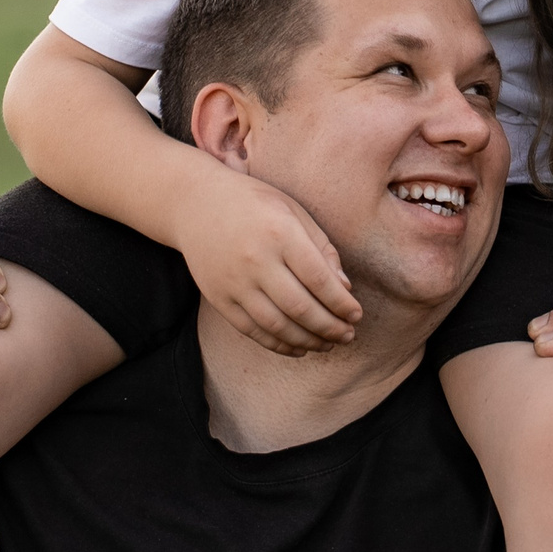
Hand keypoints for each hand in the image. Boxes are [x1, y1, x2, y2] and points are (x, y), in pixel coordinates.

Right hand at [172, 163, 360, 356]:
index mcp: (280, 233)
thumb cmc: (255, 204)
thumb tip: (344, 289)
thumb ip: (322, 248)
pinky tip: (299, 347)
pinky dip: (278, 344)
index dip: (341, 304)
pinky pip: (252, 330)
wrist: (196, 204)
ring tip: (328, 345)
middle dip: (330, 327)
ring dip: (307, 341)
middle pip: (300, 307)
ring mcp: (234, 282)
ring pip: (277, 325)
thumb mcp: (294, 212)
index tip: (356, 315)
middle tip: (348, 335)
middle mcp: (256, 260)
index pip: (319, 280)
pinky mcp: (219, 298)